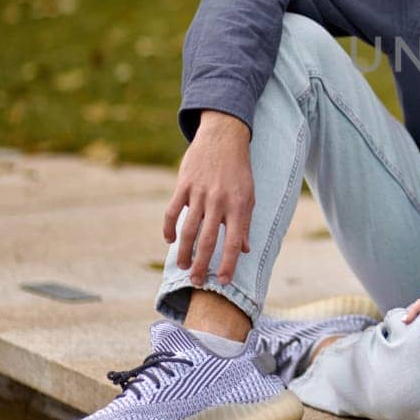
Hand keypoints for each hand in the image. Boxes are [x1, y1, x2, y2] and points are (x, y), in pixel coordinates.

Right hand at [163, 110, 253, 287]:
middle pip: (208, 241)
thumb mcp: (250, 196)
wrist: (224, 137)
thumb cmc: (239, 170)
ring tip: (183, 266)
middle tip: (196, 282)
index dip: (228, 264)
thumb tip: (244, 250)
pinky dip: (169, 228)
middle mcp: (219, 202)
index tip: (223, 282)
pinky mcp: (184, 185)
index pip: (233, 243)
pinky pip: (173, 211)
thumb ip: (245, 223)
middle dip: (201, 265)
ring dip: (184, 252)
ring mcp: (200, 193)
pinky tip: (169, 240)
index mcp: (239, 206)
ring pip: (188, 229)